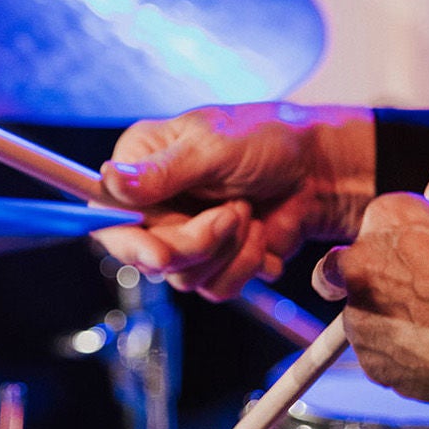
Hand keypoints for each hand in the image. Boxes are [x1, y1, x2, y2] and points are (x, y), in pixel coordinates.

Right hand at [93, 103, 374, 300]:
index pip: (107, 216)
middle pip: (149, 255)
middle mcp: (157, 204)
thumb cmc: (268, 140)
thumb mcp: (213, 146)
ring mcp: (185, 235)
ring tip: (250, 212)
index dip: (128, 242)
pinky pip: (217, 288)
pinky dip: (247, 264)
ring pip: (185, 277)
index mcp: (142, 164)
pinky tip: (262, 232)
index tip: (159, 253)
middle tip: (234, 214)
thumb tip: (108, 180)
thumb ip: (163, 171)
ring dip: (228, 250)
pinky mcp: (215, 261)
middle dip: (197, 242)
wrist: (320, 169)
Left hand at [313, 160, 428, 402]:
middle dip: (373, 284)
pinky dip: (402, 358)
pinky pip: (381, 358)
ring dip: (389, 324)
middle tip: (410, 296)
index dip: (393, 247)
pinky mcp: (370, 360)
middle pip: (353, 274)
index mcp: (383, 217)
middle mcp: (357, 263)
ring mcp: (358, 315)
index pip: (375, 229)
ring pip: (365, 320)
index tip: (411, 257)